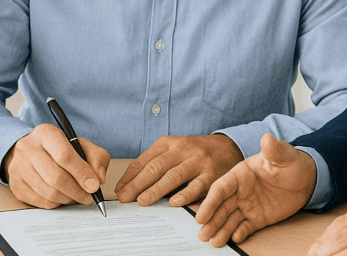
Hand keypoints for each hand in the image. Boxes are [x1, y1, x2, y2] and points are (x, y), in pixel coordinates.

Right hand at [2, 123, 109, 208]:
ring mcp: (18, 167)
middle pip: (55, 177)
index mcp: (46, 134)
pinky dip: (56, 204)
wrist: (30, 152)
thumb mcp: (80, 145)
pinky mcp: (15, 185)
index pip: (64, 155)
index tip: (94, 186)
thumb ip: (96, 157)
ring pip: (48, 192)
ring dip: (68, 199)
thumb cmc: (59, 149)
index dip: (81, 173)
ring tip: (76, 196)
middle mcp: (28, 148)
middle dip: (76, 191)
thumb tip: (98, 179)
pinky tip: (62, 197)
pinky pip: (40, 202)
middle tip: (88, 196)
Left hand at [115, 134, 243, 206]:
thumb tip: (131, 186)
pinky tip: (174, 203)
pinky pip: (197, 186)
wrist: (227, 148)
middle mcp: (182, 149)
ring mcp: (198, 161)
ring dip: (156, 190)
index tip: (119, 190)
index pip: (144, 160)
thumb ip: (156, 165)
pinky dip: (185, 195)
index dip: (129, 176)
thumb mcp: (174, 151)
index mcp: (168, 143)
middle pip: (156, 167)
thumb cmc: (194, 154)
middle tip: (125, 198)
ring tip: (142, 201)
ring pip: (173, 176)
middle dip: (137, 184)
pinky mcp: (212, 174)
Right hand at [196, 133, 315, 246]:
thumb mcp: (284, 155)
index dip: (210, 202)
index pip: (221, 188)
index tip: (200, 215)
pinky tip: (235, 239)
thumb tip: (267, 137)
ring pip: (230, 219)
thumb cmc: (293, 163)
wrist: (307, 179)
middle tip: (202, 235)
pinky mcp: (258, 218)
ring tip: (214, 242)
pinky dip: (239, 233)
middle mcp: (240, 191)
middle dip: (211, 220)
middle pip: (221, 207)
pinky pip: (245, 227)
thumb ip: (273, 149)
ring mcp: (248, 205)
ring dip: (221, 230)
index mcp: (240, 175)